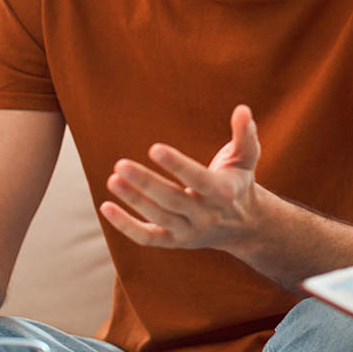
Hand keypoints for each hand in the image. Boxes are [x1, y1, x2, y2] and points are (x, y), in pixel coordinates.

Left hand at [100, 104, 262, 250]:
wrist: (243, 225)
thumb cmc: (238, 181)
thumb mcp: (246, 158)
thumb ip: (244, 134)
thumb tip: (242, 109)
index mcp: (223, 192)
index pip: (198, 179)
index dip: (177, 165)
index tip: (154, 148)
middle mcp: (206, 215)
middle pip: (173, 200)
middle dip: (146, 183)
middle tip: (121, 164)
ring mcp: (189, 231)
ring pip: (158, 218)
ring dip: (134, 200)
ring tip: (113, 179)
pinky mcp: (174, 242)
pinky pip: (147, 238)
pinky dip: (125, 226)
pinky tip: (106, 206)